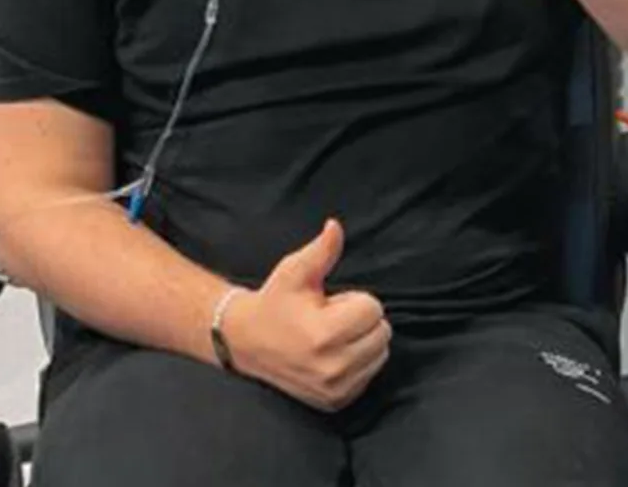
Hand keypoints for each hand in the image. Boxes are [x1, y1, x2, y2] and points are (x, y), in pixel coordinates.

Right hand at [220, 219, 391, 412]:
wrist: (245, 343)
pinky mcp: (337, 401)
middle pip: (382, 332)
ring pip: (380, 354)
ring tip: (329, 337)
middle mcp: (334, 367)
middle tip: (328, 319)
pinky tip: (331, 355)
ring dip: (362, 341)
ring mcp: (335, 389)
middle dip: (360, 320)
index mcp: (325, 335)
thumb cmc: (274, 303)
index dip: (353, 300)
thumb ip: (322, 250)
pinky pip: (370, 374)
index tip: (328, 304)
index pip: (374, 308)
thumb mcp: (295, 272)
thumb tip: (335, 226)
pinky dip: (358, 362)